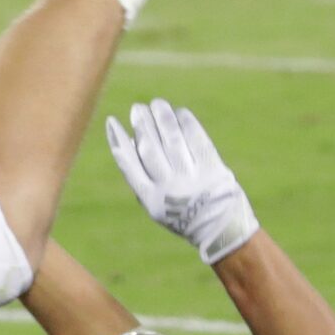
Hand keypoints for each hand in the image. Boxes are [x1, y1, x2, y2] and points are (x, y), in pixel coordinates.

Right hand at [105, 98, 259, 263]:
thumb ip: (144, 181)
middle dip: (141, 124)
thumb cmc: (185, 215)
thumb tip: (132, 143)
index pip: (129, 165)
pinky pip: (196, 140)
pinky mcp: (212, 169)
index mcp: (151, 199)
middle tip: (138, 108)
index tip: (112, 121)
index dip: (118, 141)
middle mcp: (169, 188)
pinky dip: (187, 124)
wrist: (222, 231)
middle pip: (149, 148)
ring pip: (172, 140)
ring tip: (157, 104)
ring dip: (162, 118)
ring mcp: (191, 178)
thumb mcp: (159, 208)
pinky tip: (180, 113)